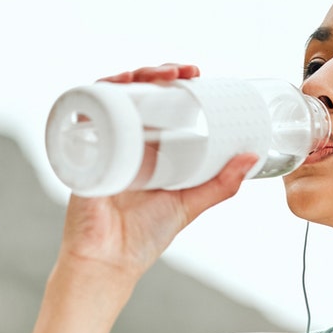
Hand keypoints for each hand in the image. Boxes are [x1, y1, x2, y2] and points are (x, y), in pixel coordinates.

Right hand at [58, 63, 253, 278]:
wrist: (109, 261)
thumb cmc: (144, 236)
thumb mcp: (190, 203)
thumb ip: (221, 184)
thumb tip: (251, 157)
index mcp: (147, 149)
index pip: (156, 102)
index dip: (173, 82)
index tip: (196, 73)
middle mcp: (123, 141)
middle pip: (133, 93)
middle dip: (155, 73)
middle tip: (183, 71)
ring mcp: (102, 145)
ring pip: (109, 96)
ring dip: (129, 77)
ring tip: (155, 76)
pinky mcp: (82, 153)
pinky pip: (82, 117)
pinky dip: (94, 96)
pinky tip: (113, 87)